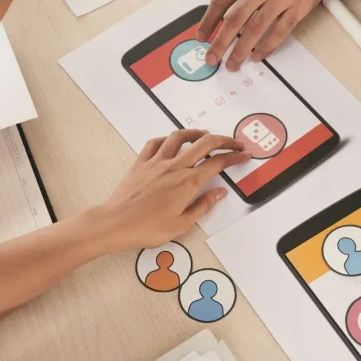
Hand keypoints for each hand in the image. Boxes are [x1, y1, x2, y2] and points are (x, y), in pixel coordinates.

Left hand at [101, 130, 250, 249]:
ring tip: (205, 135)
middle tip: (234, 143)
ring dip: (195, 133)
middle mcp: (174, 167)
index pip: (217, 163)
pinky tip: (172, 142)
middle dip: (223, 140)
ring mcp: (157, 162)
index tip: (244, 155)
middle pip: (204, 144)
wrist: (116, 223)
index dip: (234, 157)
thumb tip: (220, 192)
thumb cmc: (148, 228)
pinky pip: (155, 143)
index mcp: (188, 183)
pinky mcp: (141, 163)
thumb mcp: (182, 224)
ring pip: (179, 137)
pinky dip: (167, 139)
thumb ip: (203, 205)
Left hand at [197, 0, 335, 70]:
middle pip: (235, 19)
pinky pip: (281, 31)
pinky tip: (257, 55)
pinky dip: (268, 45)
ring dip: (242, 50)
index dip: (208, 21)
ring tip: (233, 64)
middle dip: (220, 43)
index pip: (221, 0)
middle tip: (212, 59)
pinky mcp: (298, 8)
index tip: (201, 37)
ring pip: (256, 29)